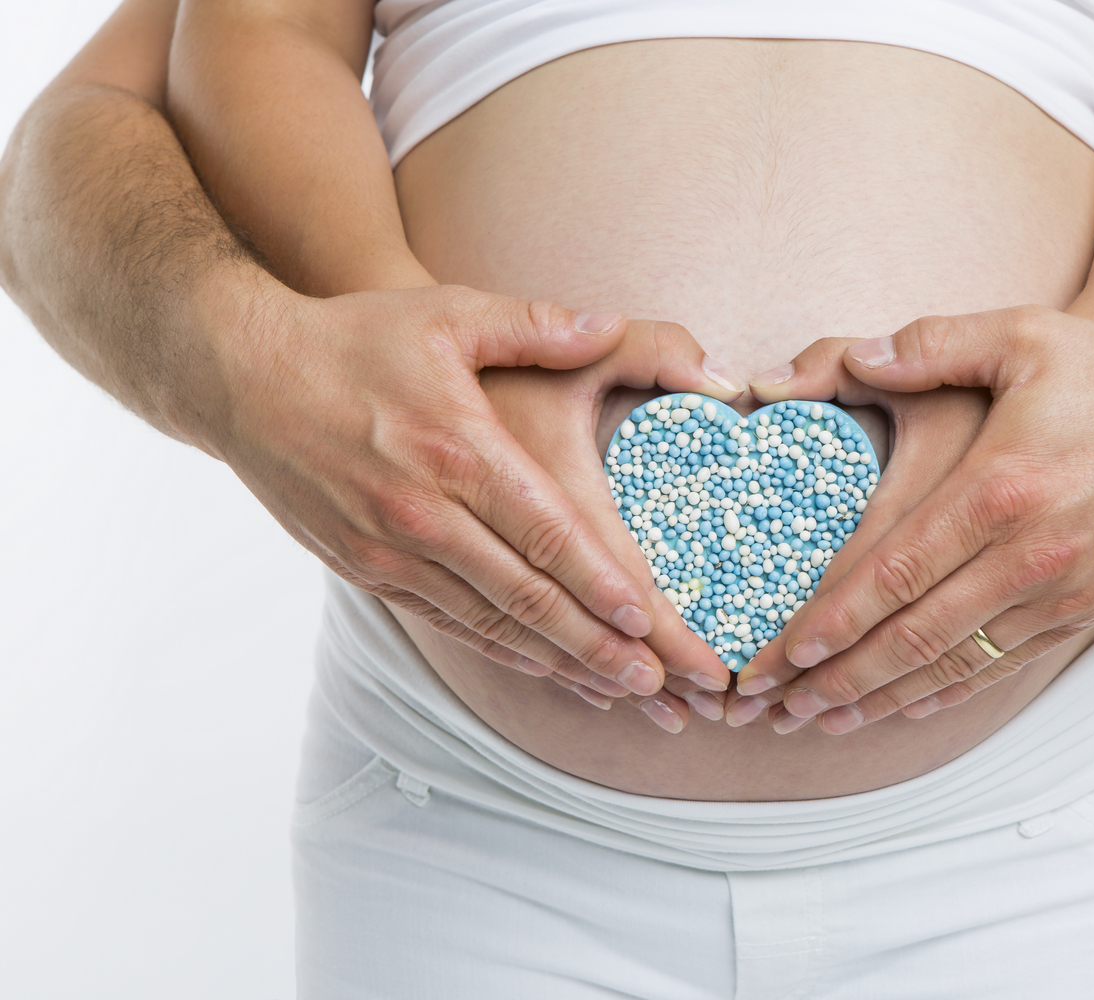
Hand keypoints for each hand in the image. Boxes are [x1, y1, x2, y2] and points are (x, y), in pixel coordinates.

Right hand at [200, 282, 728, 699]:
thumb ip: (535, 324)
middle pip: (524, 594)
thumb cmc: (354, 338)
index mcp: (455, 448)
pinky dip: (498, 649)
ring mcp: (388, 547)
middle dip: (593, 644)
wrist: (241, 375)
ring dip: (554, 659)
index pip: (544, 531)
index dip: (598, 582)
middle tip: (652, 681)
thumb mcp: (446, 313)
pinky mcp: (363, 567)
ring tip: (613, 690)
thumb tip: (610, 323)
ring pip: (488, 621)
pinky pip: (445, 620)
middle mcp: (422, 511)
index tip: (646, 620)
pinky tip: (540, 665)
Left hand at [752, 306, 1093, 733]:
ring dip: (881, 699)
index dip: (832, 620)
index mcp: (999, 490)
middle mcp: (1027, 556)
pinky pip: (1003, 665)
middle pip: (912, 637)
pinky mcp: (1086, 611)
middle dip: (836, 678)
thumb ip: (933, 345)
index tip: (781, 651)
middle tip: (775, 707)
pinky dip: (948, 693)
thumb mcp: (1027, 336)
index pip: (893, 572)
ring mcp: (1060, 594)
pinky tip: (906, 707)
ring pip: (954, 664)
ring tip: (823, 721)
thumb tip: (857, 359)